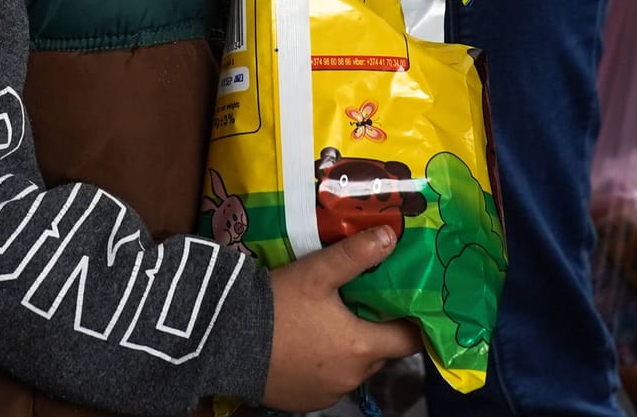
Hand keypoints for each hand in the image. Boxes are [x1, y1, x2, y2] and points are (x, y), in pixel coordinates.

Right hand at [261, 227, 422, 412]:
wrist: (224, 343)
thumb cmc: (277, 306)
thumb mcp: (317, 272)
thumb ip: (356, 254)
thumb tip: (389, 236)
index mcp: (361, 347)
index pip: (408, 341)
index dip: (412, 321)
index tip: (407, 303)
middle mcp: (351, 377)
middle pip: (380, 353)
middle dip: (375, 330)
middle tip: (363, 303)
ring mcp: (328, 394)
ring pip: (353, 369)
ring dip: (349, 350)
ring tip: (331, 322)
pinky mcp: (305, 403)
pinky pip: (328, 383)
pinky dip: (325, 367)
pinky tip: (307, 345)